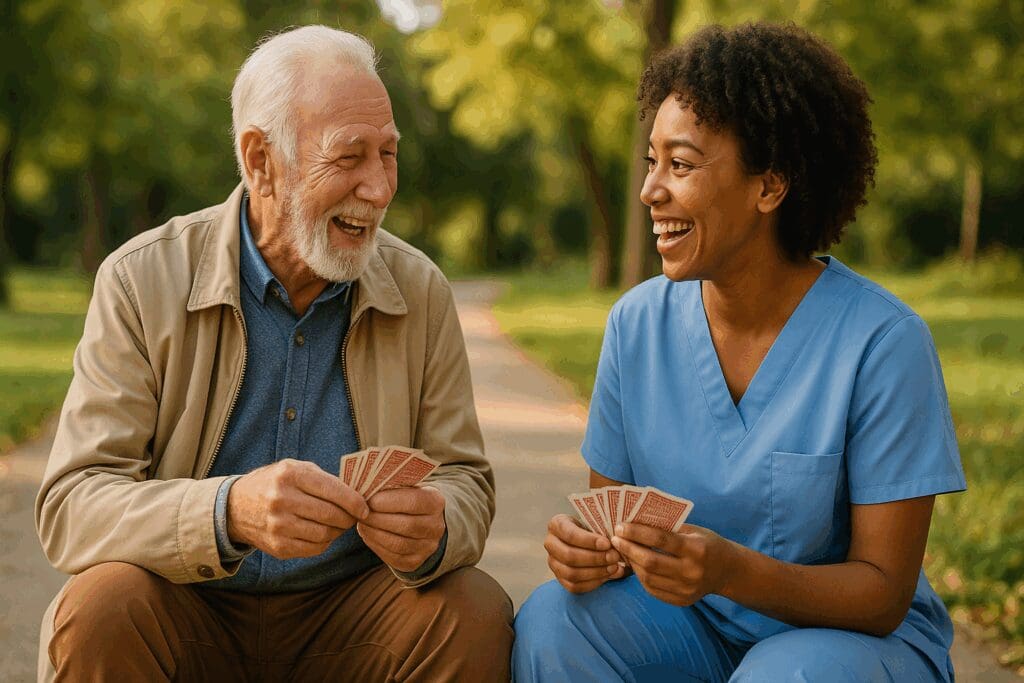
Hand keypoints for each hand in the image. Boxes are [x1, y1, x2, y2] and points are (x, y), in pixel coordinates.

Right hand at [227, 459, 368, 558]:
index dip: (355, 501)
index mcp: (290, 475)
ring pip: (325, 534)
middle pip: (331, 515)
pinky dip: (324, 542)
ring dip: (338, 531)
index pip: (333, 490)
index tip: (365, 508)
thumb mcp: (295, 469)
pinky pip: (314, 548)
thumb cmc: (275, 483)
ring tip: (337, 525)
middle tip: (354, 517)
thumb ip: (324, 479)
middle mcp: (282, 499)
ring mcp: (278, 525)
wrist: (236, 507)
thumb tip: (357, 495)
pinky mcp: (278, 546)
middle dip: (349, 518)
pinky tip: (323, 534)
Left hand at [357, 485, 446, 572]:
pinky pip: (393, 557)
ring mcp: (428, 547)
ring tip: (362, 524)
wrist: (422, 521)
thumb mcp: (407, 487)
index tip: (370, 499)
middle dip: (378, 519)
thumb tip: (369, 489)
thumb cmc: (408, 498)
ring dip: (375, 534)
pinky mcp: (415, 562)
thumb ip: (393, 486)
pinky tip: (368, 535)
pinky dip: (376, 546)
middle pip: (406, 525)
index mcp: (436, 502)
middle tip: (361, 513)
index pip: (414, 502)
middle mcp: (436, 527)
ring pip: (398, 544)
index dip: (389, 501)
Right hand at [544, 514, 625, 593]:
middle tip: (614, 557)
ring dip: (596, 572)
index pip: (570, 534)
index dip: (589, 541)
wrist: (585, 539)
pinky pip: (575, 586)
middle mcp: (550, 544)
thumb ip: (603, 531)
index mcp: (556, 524)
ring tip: (614, 567)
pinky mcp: (560, 578)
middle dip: (595, 558)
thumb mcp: (594, 523)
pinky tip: (607, 576)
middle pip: (569, 556)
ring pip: (571, 573)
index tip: (607, 543)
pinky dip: (593, 583)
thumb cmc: (591, 528)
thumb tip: (617, 544)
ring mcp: (553, 563)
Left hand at [611, 523, 738, 606]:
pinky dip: (640, 576)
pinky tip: (634, 564)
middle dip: (629, 549)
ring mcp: (687, 590)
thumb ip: (667, 528)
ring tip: (623, 550)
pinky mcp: (682, 601)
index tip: (620, 526)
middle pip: (651, 562)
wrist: (728, 571)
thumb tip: (634, 520)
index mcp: (697, 549)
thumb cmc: (707, 543)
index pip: (661, 540)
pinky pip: (653, 590)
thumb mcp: (693, 530)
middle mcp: (692, 572)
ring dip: (632, 563)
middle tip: (615, 539)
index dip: (637, 533)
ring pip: (649, 578)